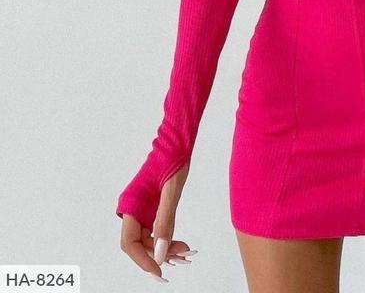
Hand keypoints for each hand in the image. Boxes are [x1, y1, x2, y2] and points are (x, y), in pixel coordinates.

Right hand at [119, 162, 195, 279]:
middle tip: (182, 258)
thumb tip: (162, 254)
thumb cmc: (173, 160)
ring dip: (164, 249)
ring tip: (185, 252)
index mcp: (132, 204)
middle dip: (159, 255)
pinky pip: (154, 230)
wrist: (176, 142)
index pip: (130, 243)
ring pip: (148, 239)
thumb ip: (165, 221)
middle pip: (140, 243)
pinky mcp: (150, 207)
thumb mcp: (172, 192)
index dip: (143, 260)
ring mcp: (141, 209)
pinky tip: (180, 244)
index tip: (159, 272)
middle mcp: (133, 208)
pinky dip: (167, 238)